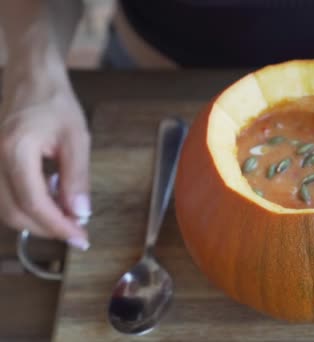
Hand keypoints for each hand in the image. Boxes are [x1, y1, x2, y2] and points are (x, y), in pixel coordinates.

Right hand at [0, 74, 90, 248]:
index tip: (80, 237)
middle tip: (76, 231)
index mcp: (15, 149)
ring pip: (4, 208)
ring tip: (66, 214)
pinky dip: (25, 205)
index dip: (57, 225)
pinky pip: (2, 195)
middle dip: (47, 228)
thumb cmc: (55, 102)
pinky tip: (49, 197)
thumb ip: (77, 177)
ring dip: (35, 219)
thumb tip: (80, 213)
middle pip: (13, 212)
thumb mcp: (76, 138)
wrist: (30, 78)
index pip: (33, 202)